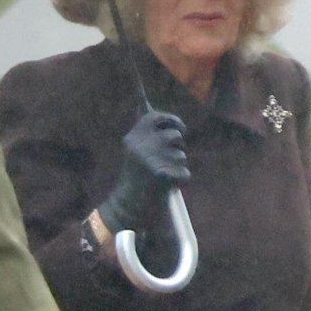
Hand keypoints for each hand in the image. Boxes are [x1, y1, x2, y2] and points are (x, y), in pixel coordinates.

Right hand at [98, 113, 188, 233]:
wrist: (126, 208)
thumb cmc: (134, 178)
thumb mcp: (134, 151)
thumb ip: (144, 130)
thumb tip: (143, 102)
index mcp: (132, 139)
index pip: (156, 117)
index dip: (172, 119)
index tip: (180, 127)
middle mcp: (140, 147)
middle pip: (175, 135)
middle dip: (180, 144)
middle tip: (175, 153)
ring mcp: (151, 162)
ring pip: (181, 156)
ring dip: (178, 165)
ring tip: (164, 175)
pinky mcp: (162, 177)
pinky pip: (184, 173)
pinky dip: (180, 180)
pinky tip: (168, 187)